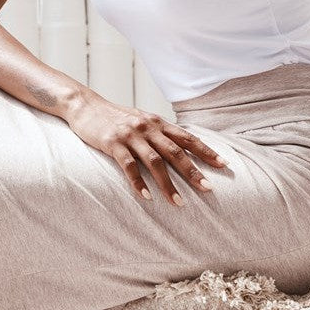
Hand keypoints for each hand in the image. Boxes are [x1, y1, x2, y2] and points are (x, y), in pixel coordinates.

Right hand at [66, 92, 227, 204]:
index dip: (206, 151)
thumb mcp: (141, 119)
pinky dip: (138, 182)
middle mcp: (147, 127)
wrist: (85, 106)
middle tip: (209, 189)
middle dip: (193, 171)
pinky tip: (147, 197)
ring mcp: (130, 135)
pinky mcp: (112, 143)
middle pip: (175, 151)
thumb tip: (181, 146)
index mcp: (157, 122)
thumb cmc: (115, 116)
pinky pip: (128, 166)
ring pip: (154, 161)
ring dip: (168, 184)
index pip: (187, 137)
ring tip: (178, 203)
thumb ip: (159, 132)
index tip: (223, 165)